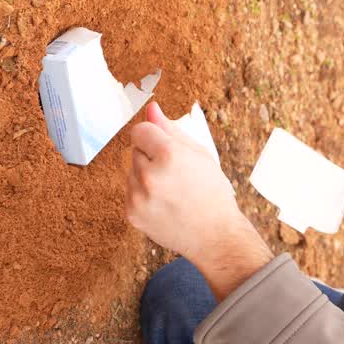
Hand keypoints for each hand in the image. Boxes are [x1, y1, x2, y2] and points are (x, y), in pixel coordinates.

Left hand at [127, 102, 273, 299]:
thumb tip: (151, 108)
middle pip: (134, 150)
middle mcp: (149, 175)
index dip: (153, 136)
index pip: (140, 131)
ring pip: (130, 171)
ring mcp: (138, 196)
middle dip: (150, 157)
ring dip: (145, 176)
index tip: (164, 147)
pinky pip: (129, 192)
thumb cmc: (212, 192)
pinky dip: (142, 195)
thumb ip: (171, 129)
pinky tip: (163, 203)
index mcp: (169, 155)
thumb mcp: (199, 154)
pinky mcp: (131, 213)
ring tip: (171, 191)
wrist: (214, 235)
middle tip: (175, 174)